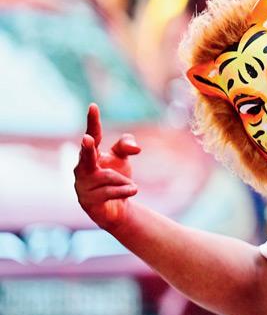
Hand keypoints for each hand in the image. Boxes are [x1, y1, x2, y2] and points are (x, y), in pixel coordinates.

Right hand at [73, 103, 141, 228]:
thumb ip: (126, 146)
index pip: (94, 135)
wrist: (116, 208)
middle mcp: (82, 168)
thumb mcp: (121, 159)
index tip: (93, 106)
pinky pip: (110, 192)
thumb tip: (137, 148)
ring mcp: (82, 186)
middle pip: (86, 156)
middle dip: (87, 148)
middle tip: (87, 139)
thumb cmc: (116, 179)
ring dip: (124, 181)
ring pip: (108, 177)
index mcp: (91, 155)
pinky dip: (125, 190)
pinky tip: (133, 191)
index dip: (93, 121)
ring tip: (132, 186)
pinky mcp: (87, 201)